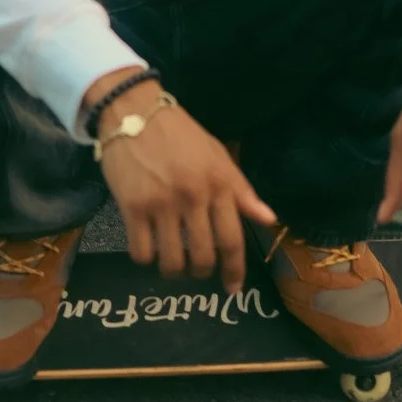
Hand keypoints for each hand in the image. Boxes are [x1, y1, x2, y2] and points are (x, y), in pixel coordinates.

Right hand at [90, 85, 275, 291]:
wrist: (135, 111)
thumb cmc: (181, 134)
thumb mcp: (218, 155)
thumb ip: (242, 191)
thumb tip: (269, 219)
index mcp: (219, 183)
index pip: (232, 238)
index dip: (235, 270)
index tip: (233, 289)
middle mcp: (193, 197)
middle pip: (203, 257)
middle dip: (202, 273)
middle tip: (197, 269)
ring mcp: (162, 204)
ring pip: (172, 261)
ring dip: (174, 271)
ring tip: (173, 262)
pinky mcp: (132, 207)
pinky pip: (141, 252)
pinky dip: (146, 259)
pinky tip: (149, 249)